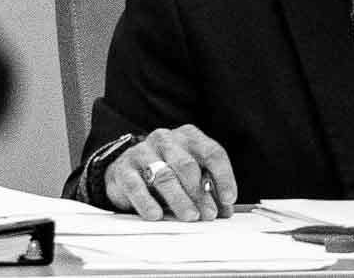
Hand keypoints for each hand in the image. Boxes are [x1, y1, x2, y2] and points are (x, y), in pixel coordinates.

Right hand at [105, 125, 236, 221]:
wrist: (126, 169)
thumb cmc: (166, 171)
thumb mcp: (189, 176)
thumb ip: (208, 190)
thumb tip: (224, 210)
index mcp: (189, 136)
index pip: (212, 152)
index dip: (223, 176)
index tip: (229, 198)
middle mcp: (167, 139)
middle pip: (188, 165)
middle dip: (200, 193)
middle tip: (208, 214)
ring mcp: (143, 152)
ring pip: (165, 175)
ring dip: (180, 199)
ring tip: (190, 216)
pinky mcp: (124, 169)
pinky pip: (136, 185)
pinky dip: (147, 202)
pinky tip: (156, 215)